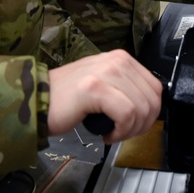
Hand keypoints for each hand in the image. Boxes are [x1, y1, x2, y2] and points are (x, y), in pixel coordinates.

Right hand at [47, 51, 162, 143]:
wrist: (38, 100)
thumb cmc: (69, 98)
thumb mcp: (104, 85)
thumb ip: (126, 88)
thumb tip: (149, 107)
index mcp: (121, 58)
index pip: (155, 88)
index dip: (150, 114)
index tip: (134, 126)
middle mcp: (116, 60)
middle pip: (151, 100)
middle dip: (142, 125)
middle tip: (123, 134)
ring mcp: (105, 72)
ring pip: (141, 108)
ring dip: (130, 130)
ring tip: (113, 134)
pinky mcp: (95, 88)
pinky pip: (126, 114)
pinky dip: (120, 131)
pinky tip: (106, 134)